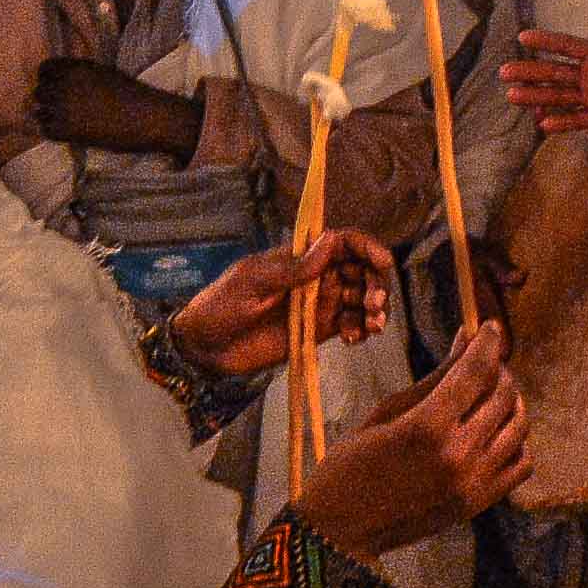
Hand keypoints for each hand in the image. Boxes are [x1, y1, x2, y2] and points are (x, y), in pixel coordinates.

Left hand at [35, 58, 201, 158]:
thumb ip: (81, 73)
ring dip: (48, 115)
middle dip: (48, 99)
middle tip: (62, 108)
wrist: (147, 117)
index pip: (44, 69)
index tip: (56, 87)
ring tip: (63, 121)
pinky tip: (67, 132)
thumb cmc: (132, 94)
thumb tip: (64, 80)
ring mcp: (62, 108)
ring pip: (39, 111)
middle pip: (39, 91)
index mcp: (74, 68)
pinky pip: (46, 130)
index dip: (48, 79)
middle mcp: (64, 85)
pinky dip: (53, 131)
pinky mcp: (66, 130)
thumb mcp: (105, 72)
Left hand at [178, 231, 391, 376]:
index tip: (382, 262)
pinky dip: (360, 330)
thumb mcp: (253, 281)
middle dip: (376, 285)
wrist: (205, 347)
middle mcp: (316, 278)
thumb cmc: (222, 304)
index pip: (344, 243)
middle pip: (362, 271)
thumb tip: (330, 240)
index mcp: (301, 257)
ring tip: (371, 327)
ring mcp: (319, 305)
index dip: (367, 247)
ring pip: (361, 300)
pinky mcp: (318, 332)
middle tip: (373, 306)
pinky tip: (354, 339)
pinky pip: (350, 326)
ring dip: (374, 311)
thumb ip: (294, 268)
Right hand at [291, 323, 528, 555]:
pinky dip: (516, 442)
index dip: (488, 343)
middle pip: (502, 395)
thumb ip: (434, 377)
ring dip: (511, 403)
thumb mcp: (387, 412)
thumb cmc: (351, 463)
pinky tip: (495, 433)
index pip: (475, 371)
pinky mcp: (479, 503)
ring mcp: (473, 483)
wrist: (343, 529)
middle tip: (484, 363)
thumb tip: (466, 340)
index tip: (490, 328)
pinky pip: (522, 464)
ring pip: (518, 426)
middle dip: (498, 370)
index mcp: (426, 427)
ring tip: (491, 395)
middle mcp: (457, 455)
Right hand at [500, 0, 587, 130]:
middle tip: (503, 72)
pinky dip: (561, 122)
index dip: (546, 41)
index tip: (523, 36)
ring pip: (558, 96)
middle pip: (553, 72)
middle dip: (529, 72)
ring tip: (512, 95)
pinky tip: (543, 123)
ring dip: (536, 96)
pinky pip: (577, 120)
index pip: (565, 45)